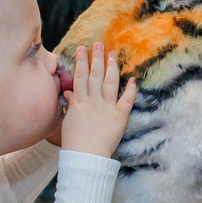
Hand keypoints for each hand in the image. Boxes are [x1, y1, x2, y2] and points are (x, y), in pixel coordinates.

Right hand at [59, 42, 137, 158]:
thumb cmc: (74, 143)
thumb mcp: (68, 121)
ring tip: (113, 54)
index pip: (80, 77)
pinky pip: (126, 101)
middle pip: (95, 75)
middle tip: (100, 44)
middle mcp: (93, 101)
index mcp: (79, 102)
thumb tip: (69, 92)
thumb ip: (70, 105)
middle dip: (97, 58)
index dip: (82, 61)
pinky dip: (130, 90)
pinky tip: (133, 79)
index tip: (83, 48)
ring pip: (109, 83)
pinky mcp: (119, 117)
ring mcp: (107, 108)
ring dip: (111, 67)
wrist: (85, 157)